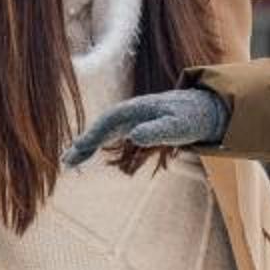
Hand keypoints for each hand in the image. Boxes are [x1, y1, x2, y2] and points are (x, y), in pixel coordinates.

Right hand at [62, 87, 228, 165]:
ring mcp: (131, 120)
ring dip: (86, 145)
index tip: (81, 148)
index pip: (110, 119)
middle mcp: (131, 112)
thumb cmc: (191, 118)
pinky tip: (86, 155)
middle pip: (101, 126)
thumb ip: (159, 131)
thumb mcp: (179, 127)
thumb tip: (134, 135)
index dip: (94, 133)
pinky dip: (96, 146)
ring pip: (103, 132)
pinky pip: (110, 136)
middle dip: (84, 142)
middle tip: (67, 160)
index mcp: (138, 108)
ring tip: (69, 162)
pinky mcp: (134, 127)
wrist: (202, 110)